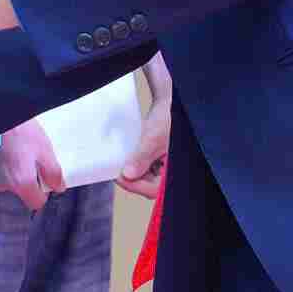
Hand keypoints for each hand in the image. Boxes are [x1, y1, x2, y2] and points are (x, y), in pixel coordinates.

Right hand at [0, 119, 65, 210]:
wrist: (1, 119)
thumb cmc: (21, 132)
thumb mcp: (45, 152)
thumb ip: (53, 174)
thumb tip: (58, 186)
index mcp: (22, 183)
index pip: (36, 203)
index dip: (45, 192)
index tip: (48, 180)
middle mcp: (6, 184)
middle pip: (25, 192)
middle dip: (33, 180)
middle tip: (37, 160)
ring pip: (16, 182)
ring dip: (22, 171)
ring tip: (26, 152)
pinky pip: (7, 173)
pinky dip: (13, 165)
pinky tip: (17, 150)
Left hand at [117, 58, 174, 198]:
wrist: (171, 101)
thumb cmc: (169, 118)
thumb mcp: (153, 137)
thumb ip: (142, 157)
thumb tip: (128, 174)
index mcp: (177, 171)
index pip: (154, 190)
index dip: (135, 186)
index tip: (119, 176)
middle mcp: (172, 171)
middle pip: (148, 184)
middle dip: (132, 177)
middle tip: (115, 169)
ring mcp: (165, 166)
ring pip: (145, 175)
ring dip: (133, 169)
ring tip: (121, 161)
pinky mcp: (159, 159)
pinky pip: (145, 166)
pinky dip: (136, 161)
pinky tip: (128, 154)